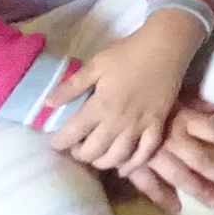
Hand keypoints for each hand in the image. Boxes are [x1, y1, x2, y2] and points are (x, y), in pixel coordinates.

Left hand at [47, 9, 204, 174]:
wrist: (166, 47)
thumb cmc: (128, 53)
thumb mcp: (96, 64)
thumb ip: (72, 86)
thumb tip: (47, 103)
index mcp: (100, 105)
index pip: (72, 134)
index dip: (59, 142)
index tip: (55, 141)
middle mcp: (119, 121)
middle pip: (93, 151)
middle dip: (79, 154)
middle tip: (76, 146)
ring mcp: (140, 126)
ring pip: (117, 157)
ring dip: (102, 162)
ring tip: (96, 155)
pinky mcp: (157, 125)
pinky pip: (146, 153)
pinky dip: (134, 164)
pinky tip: (123, 167)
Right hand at [122, 97, 213, 213]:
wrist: (108, 107)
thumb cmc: (145, 98)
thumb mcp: (173, 94)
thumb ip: (196, 104)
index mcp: (183, 118)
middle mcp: (172, 138)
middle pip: (202, 158)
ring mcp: (152, 154)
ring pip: (180, 175)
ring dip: (199, 189)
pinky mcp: (133, 166)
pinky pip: (149, 185)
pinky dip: (162, 198)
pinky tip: (176, 209)